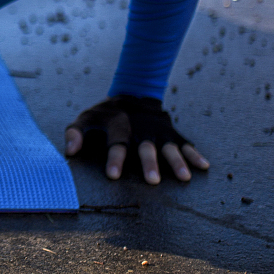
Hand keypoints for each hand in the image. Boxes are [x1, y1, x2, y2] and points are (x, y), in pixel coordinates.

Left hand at [64, 95, 208, 184]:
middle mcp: (141, 130)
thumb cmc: (105, 113)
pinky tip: (204, 167)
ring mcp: (159, 132)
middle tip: (153, 181)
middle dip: (150, 164)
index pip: (116, 144)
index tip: (113, 176)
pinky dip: (195, 155)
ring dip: (177, 162)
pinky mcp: (172, 133)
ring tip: (184, 178)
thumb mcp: (85, 118)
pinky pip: (185, 144)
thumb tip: (69, 152)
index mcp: (119, 127)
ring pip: (169, 147)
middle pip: (146, 148)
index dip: (114, 160)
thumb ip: (74, 133)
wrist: (133, 92)